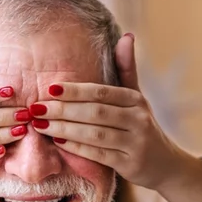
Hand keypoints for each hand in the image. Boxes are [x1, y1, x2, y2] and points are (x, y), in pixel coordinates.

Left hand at [25, 33, 195, 192]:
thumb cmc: (141, 127)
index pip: (101, 92)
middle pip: (95, 112)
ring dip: (64, 129)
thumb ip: (127, 69)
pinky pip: (98, 155)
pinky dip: (77, 148)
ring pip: (94, 134)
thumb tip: (127, 36)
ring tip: (41, 124)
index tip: (50, 88)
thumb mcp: (137, 98)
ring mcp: (135, 143)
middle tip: (36, 108)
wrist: (166, 164)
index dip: (75, 90)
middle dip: (63, 110)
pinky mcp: (130, 164)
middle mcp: (138, 120)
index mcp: (135, 100)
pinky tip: (58, 142)